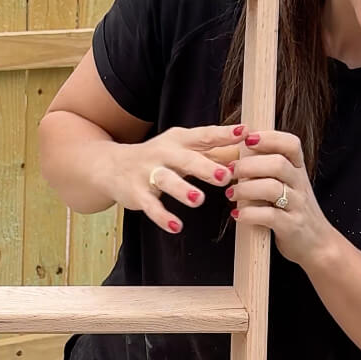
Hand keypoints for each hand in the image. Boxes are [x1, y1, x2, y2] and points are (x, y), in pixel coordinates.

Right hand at [106, 124, 246, 234]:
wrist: (112, 166)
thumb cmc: (158, 158)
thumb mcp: (182, 148)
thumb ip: (213, 151)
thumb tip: (248, 151)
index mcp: (180, 140)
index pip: (204, 135)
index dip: (224, 134)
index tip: (245, 132)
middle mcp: (164, 153)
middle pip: (187, 159)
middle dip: (205, 167)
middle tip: (224, 176)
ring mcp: (148, 173)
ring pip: (167, 181)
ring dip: (182, 190)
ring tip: (198, 200)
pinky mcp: (137, 193)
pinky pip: (151, 206)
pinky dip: (163, 217)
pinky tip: (176, 226)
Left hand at [226, 130, 334, 268]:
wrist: (317, 244)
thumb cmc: (294, 211)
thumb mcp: (288, 185)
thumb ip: (269, 169)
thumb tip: (239, 152)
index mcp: (298, 170)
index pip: (291, 144)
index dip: (269, 138)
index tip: (247, 139)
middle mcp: (300, 184)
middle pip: (278, 164)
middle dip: (249, 165)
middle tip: (231, 171)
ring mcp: (297, 206)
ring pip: (272, 188)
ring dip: (245, 189)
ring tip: (231, 194)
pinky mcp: (290, 226)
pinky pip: (269, 216)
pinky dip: (249, 214)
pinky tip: (237, 215)